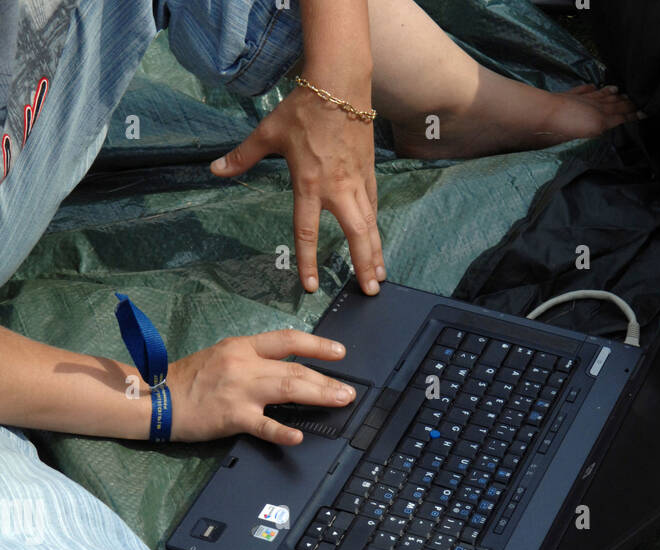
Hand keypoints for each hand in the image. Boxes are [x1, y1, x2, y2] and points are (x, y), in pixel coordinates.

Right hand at [166, 329, 353, 445]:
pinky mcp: (232, 416)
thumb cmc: (188, 380)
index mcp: (242, 347)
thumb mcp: (221, 357)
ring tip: (340, 401)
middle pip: (295, 368)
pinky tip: (298, 437)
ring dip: (319, 395)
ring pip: (288, 388)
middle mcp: (244, 364)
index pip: (287, 340)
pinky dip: (282, 432)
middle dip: (326, 379)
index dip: (317, 345)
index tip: (339, 352)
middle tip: (349, 391)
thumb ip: (251, 361)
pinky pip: (262, 425)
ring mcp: (240, 390)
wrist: (156, 397)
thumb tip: (283, 369)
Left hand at [211, 84, 385, 295]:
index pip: (307, 231)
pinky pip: (373, 205)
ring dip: (376, 252)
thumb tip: (215, 169)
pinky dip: (375, 225)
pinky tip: (376, 240)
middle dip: (363, 264)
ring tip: (379, 277)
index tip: (311, 286)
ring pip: (370, 224)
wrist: (339, 83)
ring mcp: (356, 180)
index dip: (308, 261)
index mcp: (309, 183)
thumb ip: (243, 156)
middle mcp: (337, 188)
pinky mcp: (368, 171)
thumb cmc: (303, 108)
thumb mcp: (268, 132)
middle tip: (369, 291)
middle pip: (355, 234)